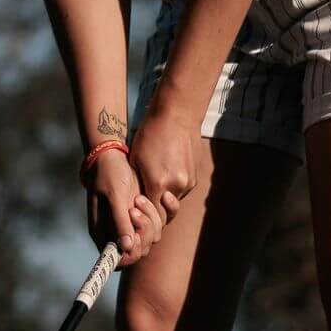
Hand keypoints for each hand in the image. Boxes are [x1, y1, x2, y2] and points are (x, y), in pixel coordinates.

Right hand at [85, 152, 165, 269]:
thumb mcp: (114, 196)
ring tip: (138, 198)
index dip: (131, 251)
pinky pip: (156, 226)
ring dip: (150, 220)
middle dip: (144, 230)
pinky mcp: (140, 218)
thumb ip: (119, 221)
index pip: (120, 260)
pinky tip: (144, 197)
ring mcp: (129, 227)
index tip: (134, 230)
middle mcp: (116, 235)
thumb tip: (125, 247)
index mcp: (102, 234)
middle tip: (136, 205)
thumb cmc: (108, 174)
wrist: (113, 157)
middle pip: (139, 251)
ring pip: (150, 239)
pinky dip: (155, 214)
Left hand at [128, 100, 201, 220]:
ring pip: (174, 202)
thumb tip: (135, 202)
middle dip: (154, 211)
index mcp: (158, 183)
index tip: (135, 211)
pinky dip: (172, 188)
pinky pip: (181, 190)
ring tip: (152, 184)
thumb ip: (138, 184)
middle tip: (142, 202)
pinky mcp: (194, 177)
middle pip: (165, 212)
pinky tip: (164, 174)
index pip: (152, 215)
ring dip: (163, 199)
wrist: (177, 115)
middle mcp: (177, 186)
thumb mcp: (136, 160)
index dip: (143, 216)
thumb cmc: (151, 134)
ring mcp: (188, 182)